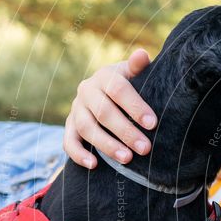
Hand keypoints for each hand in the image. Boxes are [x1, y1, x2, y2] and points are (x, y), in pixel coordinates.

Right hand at [64, 49, 156, 168]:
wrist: (108, 91)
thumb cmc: (130, 85)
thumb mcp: (135, 75)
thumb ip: (138, 67)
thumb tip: (142, 54)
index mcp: (105, 76)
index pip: (118, 90)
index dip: (135, 107)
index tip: (152, 124)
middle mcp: (87, 91)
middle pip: (104, 112)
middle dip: (126, 132)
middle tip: (145, 148)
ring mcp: (76, 109)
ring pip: (87, 128)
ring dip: (106, 145)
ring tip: (127, 159)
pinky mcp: (69, 126)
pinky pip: (68, 141)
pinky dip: (78, 154)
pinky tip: (94, 166)